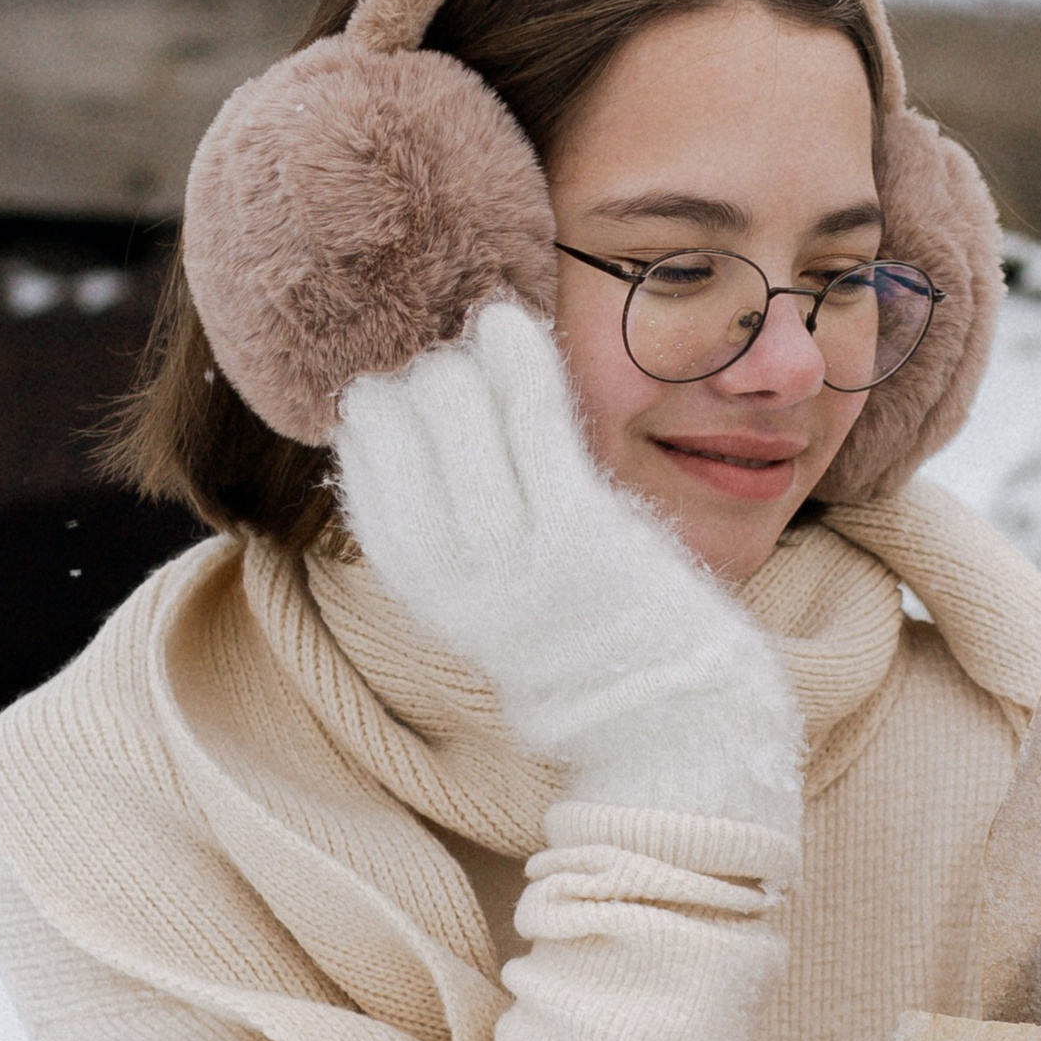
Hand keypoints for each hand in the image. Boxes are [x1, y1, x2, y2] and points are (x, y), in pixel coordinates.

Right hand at [335, 301, 802, 830]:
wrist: (673, 719)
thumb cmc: (588, 642)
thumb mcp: (494, 601)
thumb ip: (450, 538)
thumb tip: (397, 439)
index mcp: (430, 596)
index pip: (367, 484)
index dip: (376, 423)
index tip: (400, 389)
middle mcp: (461, 580)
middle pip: (404, 440)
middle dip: (420, 385)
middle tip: (449, 369)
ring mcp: (521, 557)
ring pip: (460, 424)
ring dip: (464, 370)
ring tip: (474, 349)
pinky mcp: (584, 533)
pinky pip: (536, 427)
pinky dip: (518, 366)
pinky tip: (506, 321)